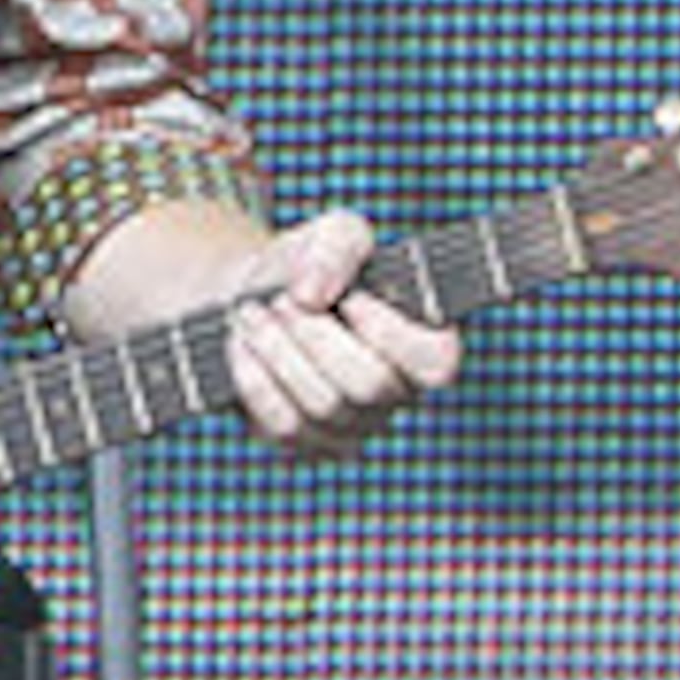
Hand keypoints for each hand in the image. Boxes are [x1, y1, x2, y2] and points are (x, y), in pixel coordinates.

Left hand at [209, 210, 465, 462]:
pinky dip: (254, 379)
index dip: (391, 334)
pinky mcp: (306, 444)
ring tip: (251, 314)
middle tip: (281, 301)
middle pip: (369, 385)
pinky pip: (284, 424)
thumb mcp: (332, 234)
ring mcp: (354, 426)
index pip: (437, 363)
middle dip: (313, 336)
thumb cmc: (309, 268)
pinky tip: (241, 347)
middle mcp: (397, 394)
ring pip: (322, 406)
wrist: (254, 301)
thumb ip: (337, 247)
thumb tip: (311, 294)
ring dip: (277, 352)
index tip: (350, 299)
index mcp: (424, 345)